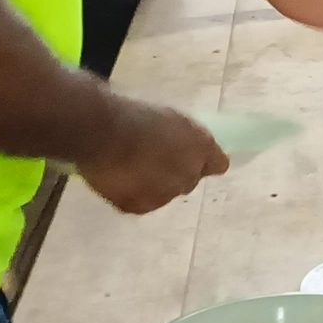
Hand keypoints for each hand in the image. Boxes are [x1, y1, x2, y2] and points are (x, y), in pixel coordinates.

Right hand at [76, 96, 228, 213]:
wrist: (103, 134)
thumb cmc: (134, 114)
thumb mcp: (169, 117)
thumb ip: (185, 136)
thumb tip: (185, 146)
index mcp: (201, 148)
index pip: (218, 164)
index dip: (206, 161)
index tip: (193, 156)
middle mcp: (188, 176)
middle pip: (188, 180)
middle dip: (175, 172)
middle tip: (151, 157)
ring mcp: (164, 195)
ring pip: (163, 193)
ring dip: (152, 183)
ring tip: (129, 165)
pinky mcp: (139, 207)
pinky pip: (138, 201)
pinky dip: (130, 193)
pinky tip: (117, 177)